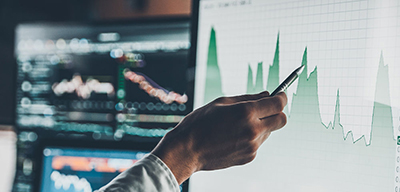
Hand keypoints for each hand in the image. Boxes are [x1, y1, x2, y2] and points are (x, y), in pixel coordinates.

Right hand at [151, 91, 286, 183]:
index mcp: (246, 112)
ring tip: (239, 124)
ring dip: (262, 125)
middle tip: (266, 109)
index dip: (281, 97)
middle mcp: (253, 130)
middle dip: (277, 112)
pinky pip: (258, 143)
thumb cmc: (200, 123)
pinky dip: (252, 137)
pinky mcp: (249, 156)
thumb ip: (248, 98)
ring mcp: (252, 145)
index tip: (279, 95)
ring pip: (269, 132)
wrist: (187, 150)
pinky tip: (234, 136)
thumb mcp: (222, 102)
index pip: (277, 104)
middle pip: (281, 120)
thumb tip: (266, 94)